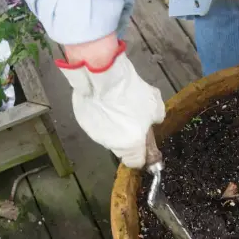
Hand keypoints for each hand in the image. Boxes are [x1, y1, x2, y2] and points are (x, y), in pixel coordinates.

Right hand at [57, 35, 164, 167]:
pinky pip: (95, 121)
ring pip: (107, 134)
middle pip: (121, 147)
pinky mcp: (81, 120)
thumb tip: (154, 120)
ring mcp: (93, 133)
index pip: (136, 162)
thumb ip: (157, 118)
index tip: (144, 144)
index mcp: (131, 145)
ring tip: (116, 104)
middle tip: (133, 118)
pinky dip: (100, 113)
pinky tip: (103, 99)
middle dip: (127, 136)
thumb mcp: (156, 105)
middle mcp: (111, 144)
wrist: (103, 75)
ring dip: (112, 125)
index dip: (142, 154)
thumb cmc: (132, 93)